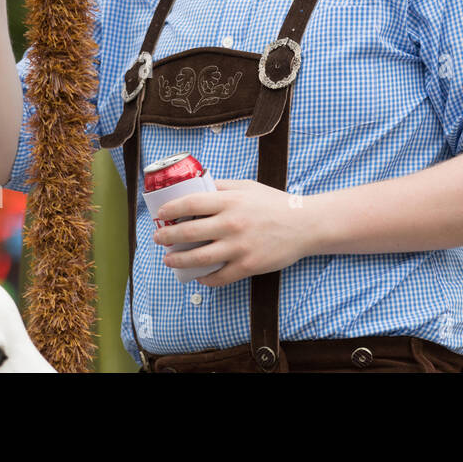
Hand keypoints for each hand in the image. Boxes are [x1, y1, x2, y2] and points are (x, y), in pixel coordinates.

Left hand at [151, 180, 313, 286]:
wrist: (304, 225)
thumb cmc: (274, 204)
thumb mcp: (248, 187)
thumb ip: (222, 186)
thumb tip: (197, 184)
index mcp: (230, 201)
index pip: (190, 204)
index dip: (170, 209)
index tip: (159, 214)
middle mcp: (231, 224)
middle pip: (188, 232)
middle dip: (166, 237)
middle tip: (158, 238)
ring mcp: (239, 247)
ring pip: (198, 258)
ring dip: (178, 261)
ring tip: (169, 260)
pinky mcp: (248, 266)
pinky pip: (218, 277)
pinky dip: (205, 279)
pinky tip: (198, 276)